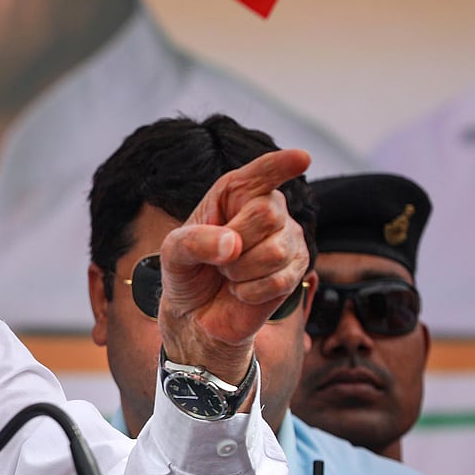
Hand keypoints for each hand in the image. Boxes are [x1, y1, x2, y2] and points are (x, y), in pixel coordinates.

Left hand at [158, 148, 310, 384]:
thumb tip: (233, 244)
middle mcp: (268, 207)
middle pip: (267, 213)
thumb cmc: (188, 273)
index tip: (302, 158)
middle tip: (220, 258)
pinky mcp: (298, 268)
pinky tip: (241, 290)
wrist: (197, 315)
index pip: (263, 171)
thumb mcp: (173, 253)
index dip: (281, 164)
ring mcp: (288, 237)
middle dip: (235, 243)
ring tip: (229, 274)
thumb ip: (193, 242)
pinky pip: (280, 280)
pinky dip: (250, 291)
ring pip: (274, 250)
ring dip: (240, 272)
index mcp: (235, 192)